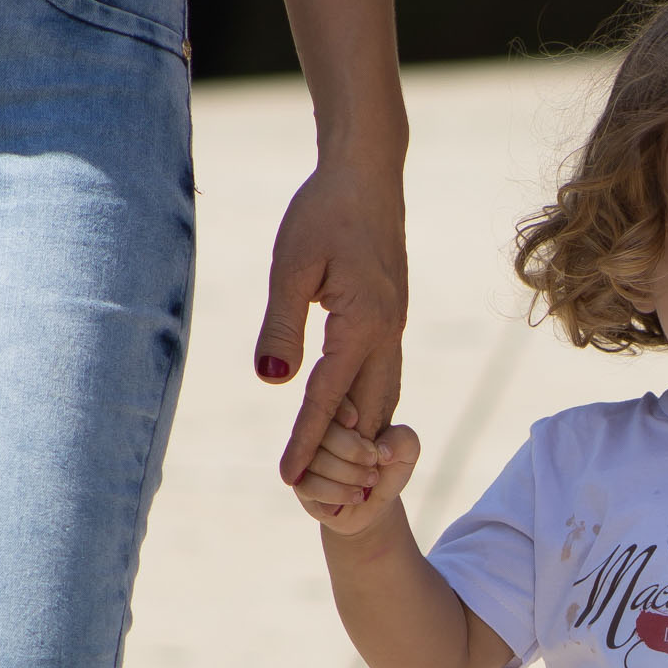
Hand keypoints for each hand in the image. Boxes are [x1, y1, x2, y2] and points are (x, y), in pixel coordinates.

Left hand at [259, 151, 406, 485]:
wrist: (368, 175)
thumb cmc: (322, 212)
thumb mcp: (291, 265)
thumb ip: (281, 324)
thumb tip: (273, 379)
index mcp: (363, 323)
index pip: (329, 398)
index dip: (306, 441)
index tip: (287, 478)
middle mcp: (388, 333)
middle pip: (368, 412)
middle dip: (342, 454)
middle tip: (312, 492)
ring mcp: (395, 327)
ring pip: (382, 397)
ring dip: (361, 434)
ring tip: (334, 468)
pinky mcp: (391, 319)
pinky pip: (382, 376)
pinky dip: (367, 405)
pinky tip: (350, 418)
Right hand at [292, 400, 420, 536]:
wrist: (374, 503)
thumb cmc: (387, 469)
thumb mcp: (407, 453)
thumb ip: (404, 442)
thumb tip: (381, 450)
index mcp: (341, 414)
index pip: (330, 401)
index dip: (340, 410)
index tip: (355, 422)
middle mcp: (318, 432)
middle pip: (322, 432)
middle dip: (352, 450)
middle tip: (373, 462)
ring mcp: (304, 457)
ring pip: (315, 460)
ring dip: (348, 475)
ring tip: (369, 481)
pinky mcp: (299, 483)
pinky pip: (308, 485)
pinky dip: (337, 493)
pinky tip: (355, 495)